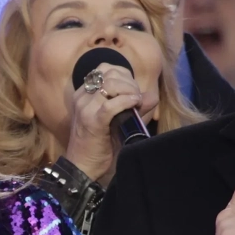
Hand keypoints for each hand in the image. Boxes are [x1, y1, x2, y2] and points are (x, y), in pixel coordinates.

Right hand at [65, 63, 157, 183]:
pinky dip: (126, 101)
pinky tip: (135, 104)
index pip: (105, 68)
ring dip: (129, 90)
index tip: (133, 90)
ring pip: (110, 84)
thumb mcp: (119, 121)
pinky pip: (110, 104)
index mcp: (84, 93)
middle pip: (110, 73)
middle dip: (129, 82)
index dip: (124, 74)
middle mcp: (82, 96)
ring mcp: (85, 108)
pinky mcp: (92, 121)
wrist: (83, 167)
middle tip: (137, 98)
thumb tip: (151, 96)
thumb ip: (137, 108)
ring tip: (136, 102)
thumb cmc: (100, 145)